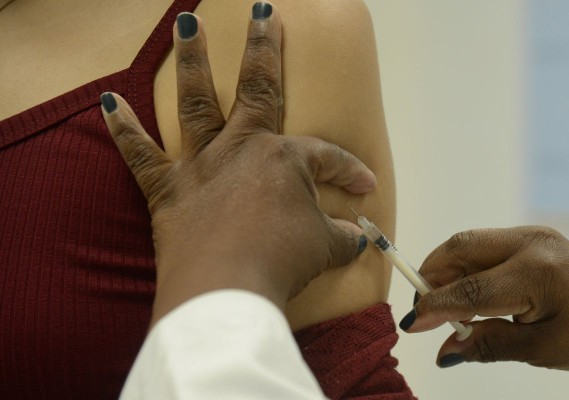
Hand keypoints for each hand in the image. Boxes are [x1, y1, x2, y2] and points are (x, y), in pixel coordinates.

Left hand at [100, 3, 374, 323]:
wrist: (225, 291)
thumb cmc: (279, 263)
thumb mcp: (325, 248)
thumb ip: (343, 238)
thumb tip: (360, 239)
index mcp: (284, 159)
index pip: (325, 157)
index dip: (349, 171)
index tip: (364, 187)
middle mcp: (241, 149)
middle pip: (257, 89)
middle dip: (263, 47)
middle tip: (264, 12)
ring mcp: (201, 166)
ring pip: (197, 102)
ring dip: (193, 59)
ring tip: (187, 21)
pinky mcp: (167, 190)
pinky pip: (140, 154)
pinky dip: (123, 129)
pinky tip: (108, 100)